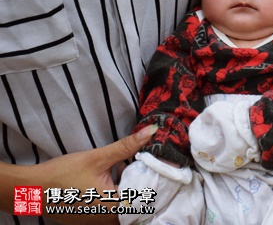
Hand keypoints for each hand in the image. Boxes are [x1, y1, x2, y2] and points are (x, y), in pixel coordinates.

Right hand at [1, 125, 156, 224]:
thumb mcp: (98, 157)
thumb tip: (151, 132)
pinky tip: (116, 179)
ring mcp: (101, 222)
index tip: (164, 164)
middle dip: (146, 182)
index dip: (158, 179)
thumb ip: (127, 146)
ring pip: (128, 205)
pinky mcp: (94, 220)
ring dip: (132, 188)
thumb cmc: (62, 174)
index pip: (148, 195)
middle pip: (140, 201)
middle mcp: (111, 219)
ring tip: (133, 169)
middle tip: (151, 163)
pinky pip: (115, 208)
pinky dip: (120, 194)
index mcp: (115, 207)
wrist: (32, 189)